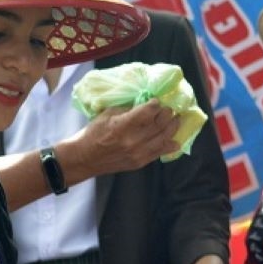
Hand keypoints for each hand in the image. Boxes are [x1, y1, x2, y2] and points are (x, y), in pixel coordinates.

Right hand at [61, 101, 179, 178]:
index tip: (156, 101)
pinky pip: (160, 152)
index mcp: (123, 125)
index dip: (155, 104)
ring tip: (177, 120)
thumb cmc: (94, 133)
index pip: (148, 111)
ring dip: (173, 127)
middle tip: (170, 109)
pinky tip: (175, 140)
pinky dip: (170, 145)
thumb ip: (129, 110)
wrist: (85, 158)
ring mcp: (138, 153)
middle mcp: (133, 140)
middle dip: (168, 113)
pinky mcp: (140, 162)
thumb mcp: (108, 114)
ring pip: (164, 137)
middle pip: (159, 123)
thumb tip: (145, 104)